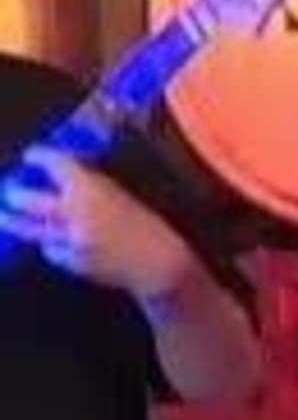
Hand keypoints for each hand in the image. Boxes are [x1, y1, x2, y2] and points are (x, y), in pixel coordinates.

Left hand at [1, 155, 193, 305]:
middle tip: (11, 190)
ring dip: (13, 220)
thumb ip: (92, 186)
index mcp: (90, 189)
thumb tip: (65, 176)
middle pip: (27, 198)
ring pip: (28, 228)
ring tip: (5, 216)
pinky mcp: (70, 261)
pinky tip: (57, 243)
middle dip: (15, 193)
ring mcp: (69, 238)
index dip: (38, 156)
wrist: (160, 264)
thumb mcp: (122, 196)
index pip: (54, 164)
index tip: (32, 156)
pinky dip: (50, 245)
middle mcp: (74, 212)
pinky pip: (50, 250)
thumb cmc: (149, 226)